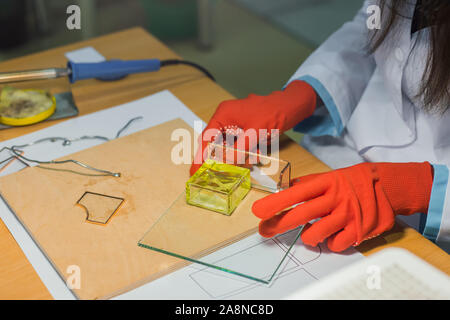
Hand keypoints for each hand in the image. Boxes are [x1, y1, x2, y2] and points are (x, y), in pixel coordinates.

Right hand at [190, 80, 316, 174]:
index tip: (195, 171)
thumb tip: (225, 163)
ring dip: (237, 155)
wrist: (291, 106)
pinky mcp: (245, 129)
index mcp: (224, 114)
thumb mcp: (254, 133)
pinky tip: (256, 154)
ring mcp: (236, 124)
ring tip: (251, 157)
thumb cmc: (273, 112)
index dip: (200, 156)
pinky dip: (245, 152)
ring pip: (229, 146)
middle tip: (222, 171)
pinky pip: (239, 145)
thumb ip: (238, 149)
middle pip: (216, 143)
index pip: (206, 138)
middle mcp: (226, 118)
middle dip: (222, 157)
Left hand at [252, 162, 432, 251]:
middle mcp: (336, 198)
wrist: (388, 186)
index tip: (259, 210)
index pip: (297, 193)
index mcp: (327, 183)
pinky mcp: (359, 231)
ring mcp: (348, 215)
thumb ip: (308, 183)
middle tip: (265, 230)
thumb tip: (285, 187)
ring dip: (307, 236)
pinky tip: (331, 236)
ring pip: (316, 234)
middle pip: (302, 214)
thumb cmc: (353, 181)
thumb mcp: (330, 176)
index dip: (277, 202)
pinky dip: (329, 243)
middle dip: (280, 224)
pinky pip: (334, 245)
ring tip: (309, 233)